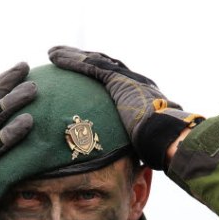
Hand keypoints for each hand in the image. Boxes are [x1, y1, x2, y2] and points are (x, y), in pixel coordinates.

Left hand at [48, 46, 202, 169]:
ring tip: (52, 54)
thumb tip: (132, 165)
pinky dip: (71, 61)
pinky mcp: (118, 80)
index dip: (99, 76)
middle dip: (83, 60)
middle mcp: (136, 82)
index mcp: (143, 95)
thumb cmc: (158, 147)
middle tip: (63, 58)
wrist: (166, 137)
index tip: (84, 76)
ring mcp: (127, 79)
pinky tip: (53, 57)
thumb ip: (133, 145)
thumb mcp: (143, 144)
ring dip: (72, 56)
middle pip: (104, 65)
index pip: (116, 81)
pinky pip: (90, 66)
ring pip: (94, 61)